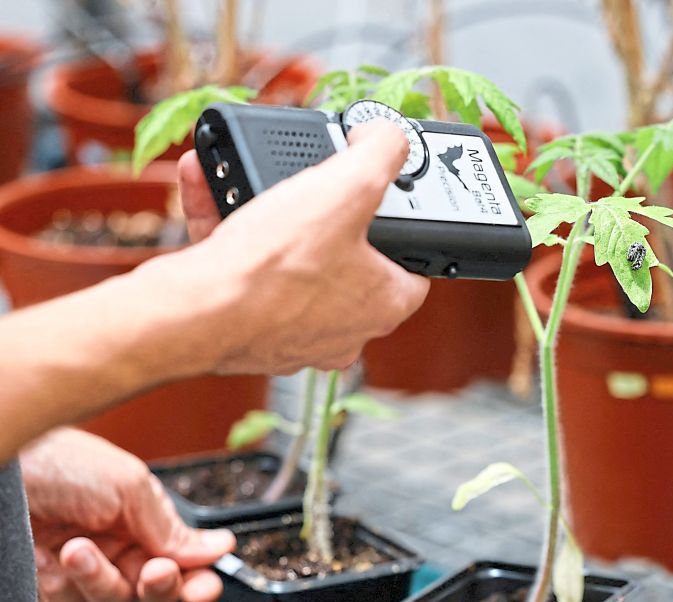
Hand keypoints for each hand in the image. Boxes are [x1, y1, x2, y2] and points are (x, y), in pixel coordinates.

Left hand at [21, 429, 234, 601]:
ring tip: (76, 548)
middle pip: (155, 592)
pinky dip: (64, 590)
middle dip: (159, 585)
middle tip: (154, 570)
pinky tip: (47, 558)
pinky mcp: (47, 588)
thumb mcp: (128, 485)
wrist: (3, 466)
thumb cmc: (59, 461)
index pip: (184, 562)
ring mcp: (82, 571)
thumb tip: (219, 548)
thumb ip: (171, 527)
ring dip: (100, 581)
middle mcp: (116, 548)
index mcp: (143, 521)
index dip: (199, 580)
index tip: (203, 589)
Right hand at [175, 121, 429, 374]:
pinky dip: (225, 225)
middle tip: (309, 183)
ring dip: (265, 211)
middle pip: (347, 258)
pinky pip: (242, 268)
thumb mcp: (348, 186)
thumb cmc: (278, 266)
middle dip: (322, 212)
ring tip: (247, 170)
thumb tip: (389, 135)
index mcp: (383, 304)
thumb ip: (380, 152)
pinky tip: (204, 182)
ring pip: (287, 260)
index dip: (405, 228)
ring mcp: (294, 332)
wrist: (195, 313)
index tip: (386, 200)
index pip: (413, 266)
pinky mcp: (247, 329)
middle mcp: (345, 328)